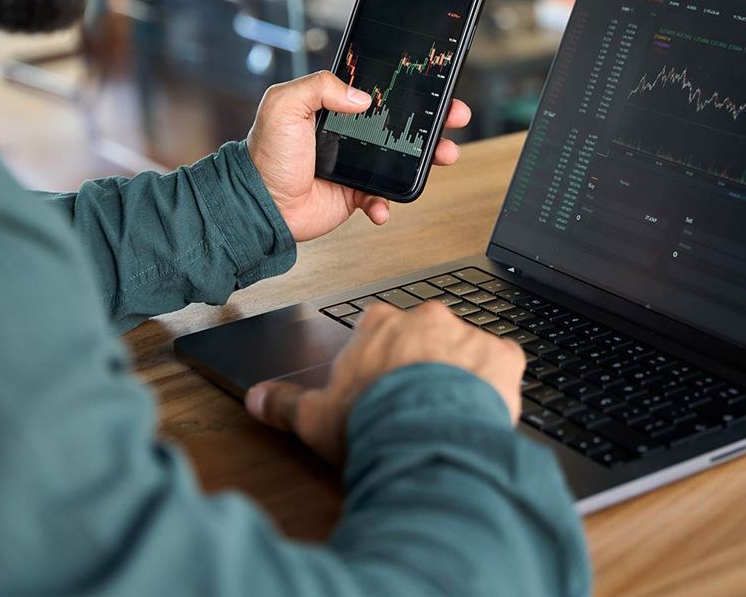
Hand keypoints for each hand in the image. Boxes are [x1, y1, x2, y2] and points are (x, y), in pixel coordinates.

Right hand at [245, 300, 524, 464]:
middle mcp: (423, 319)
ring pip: (462, 349)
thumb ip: (284, 403)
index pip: (379, 331)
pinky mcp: (501, 355)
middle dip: (420, 363)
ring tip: (447, 413)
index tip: (381, 387)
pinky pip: (502, 363)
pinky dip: (495, 381)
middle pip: (423, 336)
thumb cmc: (372, 423)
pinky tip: (482, 407)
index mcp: (379, 325)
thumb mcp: (316, 418)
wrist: (426, 439)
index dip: (380, 362)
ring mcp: (464, 334)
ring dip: (457, 373)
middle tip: (414, 402)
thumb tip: (255, 399)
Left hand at [246, 71, 471, 241]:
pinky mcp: (353, 194)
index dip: (408, 88)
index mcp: (333, 107)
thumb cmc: (264, 155)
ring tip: (445, 155)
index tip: (434, 84)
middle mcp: (348, 134)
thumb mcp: (283, 105)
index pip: (379, 92)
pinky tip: (380, 205)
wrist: (259, 204)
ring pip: (402, 160)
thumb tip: (361, 97)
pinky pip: (382, 197)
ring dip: (427, 159)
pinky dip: (387, 203)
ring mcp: (354, 165)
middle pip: (400, 123)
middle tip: (454, 116)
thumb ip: (319, 86)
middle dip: (432, 120)